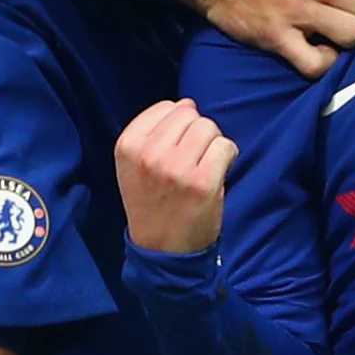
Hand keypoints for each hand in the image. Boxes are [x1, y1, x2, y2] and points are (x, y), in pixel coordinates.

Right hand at [116, 99, 238, 254]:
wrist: (161, 250)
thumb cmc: (151, 203)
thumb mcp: (133, 165)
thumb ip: (153, 132)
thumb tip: (188, 104)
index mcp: (127, 146)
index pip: (165, 107)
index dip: (178, 125)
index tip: (174, 149)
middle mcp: (149, 154)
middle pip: (190, 114)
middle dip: (196, 132)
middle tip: (191, 160)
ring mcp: (176, 168)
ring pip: (209, 127)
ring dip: (212, 144)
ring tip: (202, 167)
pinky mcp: (203, 182)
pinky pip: (225, 146)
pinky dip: (227, 157)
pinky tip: (215, 175)